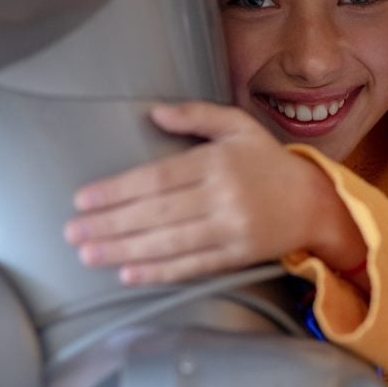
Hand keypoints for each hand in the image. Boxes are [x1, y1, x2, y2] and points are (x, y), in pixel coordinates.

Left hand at [65, 101, 364, 284]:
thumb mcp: (236, 126)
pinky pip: (191, 266)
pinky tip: (128, 274)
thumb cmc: (268, 161)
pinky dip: (158, 273)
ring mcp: (230, 230)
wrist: (315, 202)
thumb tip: (154, 113)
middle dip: (110, 224)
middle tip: (72, 231)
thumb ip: (196, 115)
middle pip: (156, 213)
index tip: (83, 199)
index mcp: (216, 162)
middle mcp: (222, 197)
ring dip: (124, 251)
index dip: (117, 190)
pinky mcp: (236, 257)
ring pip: (169, 243)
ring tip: (88, 253)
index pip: (157, 178)